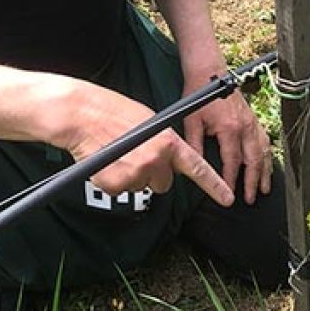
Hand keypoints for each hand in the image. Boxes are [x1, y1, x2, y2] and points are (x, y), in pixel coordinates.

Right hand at [51, 80, 234, 208]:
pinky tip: (106, 162)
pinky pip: (120, 189)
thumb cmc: (111, 112)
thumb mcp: (148, 120)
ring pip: (141, 186)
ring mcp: (136, 174)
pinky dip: (113, 180)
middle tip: (134, 154)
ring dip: (130, 175)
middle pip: (164, 183)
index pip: (197, 168)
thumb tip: (167, 158)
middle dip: (152, 173)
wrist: (81, 115)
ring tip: (116, 153)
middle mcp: (156, 160)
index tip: (228, 199)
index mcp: (167, 142)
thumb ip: (163, 141)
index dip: (214, 185)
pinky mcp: (117, 185)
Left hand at [181, 78, 272, 204]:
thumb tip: (193, 165)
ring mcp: (252, 123)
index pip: (232, 161)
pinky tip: (267, 165)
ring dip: (264, 172)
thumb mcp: (192, 121)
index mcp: (230, 128)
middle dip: (252, 182)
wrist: (209, 72)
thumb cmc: (199, 94)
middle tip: (250, 198)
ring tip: (264, 188)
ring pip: (264, 152)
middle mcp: (245, 127)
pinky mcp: (254, 119)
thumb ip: (195, 145)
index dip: (231, 180)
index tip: (229, 193)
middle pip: (253, 161)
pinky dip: (267, 156)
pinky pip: (265, 141)